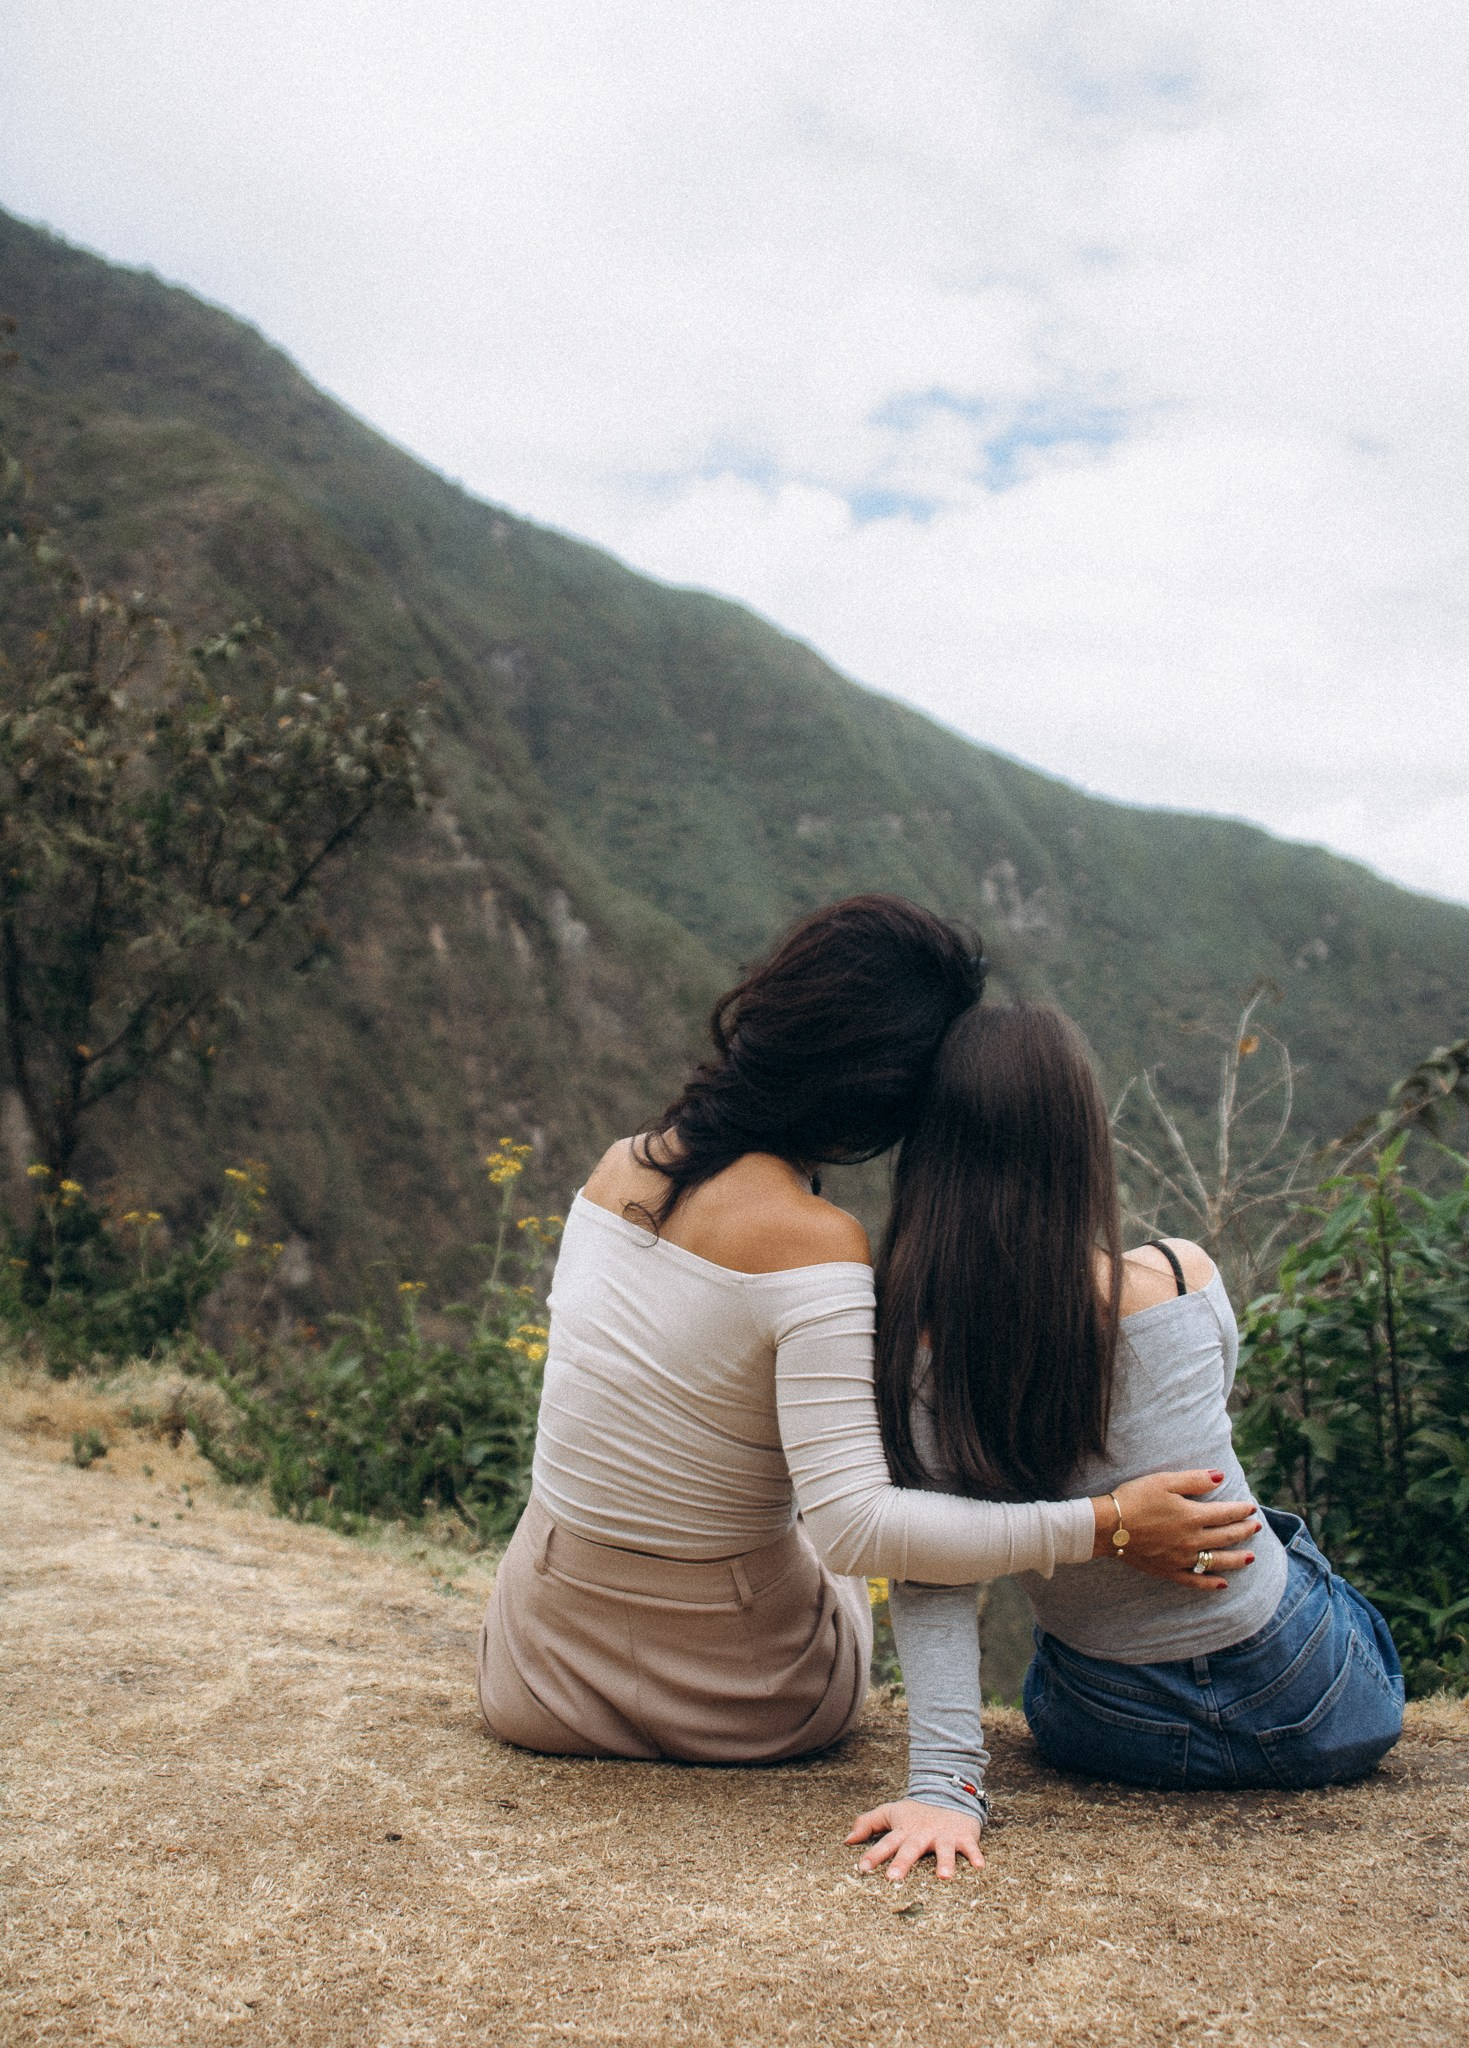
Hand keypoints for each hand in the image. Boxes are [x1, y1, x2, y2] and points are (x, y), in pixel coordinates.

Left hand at [845, 1800, 984, 1882]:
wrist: (947, 1792)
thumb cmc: (916, 1811)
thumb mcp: (891, 1813)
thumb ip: (867, 1824)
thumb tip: (846, 1840)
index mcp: (904, 1831)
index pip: (886, 1843)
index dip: (874, 1855)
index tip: (862, 1868)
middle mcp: (922, 1834)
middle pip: (911, 1849)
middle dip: (902, 1863)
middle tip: (894, 1879)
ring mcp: (943, 1835)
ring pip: (943, 1850)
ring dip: (944, 1863)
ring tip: (943, 1877)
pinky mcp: (963, 1836)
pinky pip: (970, 1847)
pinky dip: (975, 1855)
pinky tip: (979, 1867)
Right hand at [1091, 1470, 1260, 1589]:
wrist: (1108, 1526)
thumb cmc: (1134, 1498)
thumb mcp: (1164, 1481)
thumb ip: (1194, 1480)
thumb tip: (1221, 1476)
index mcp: (1192, 1516)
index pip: (1225, 1514)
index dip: (1241, 1511)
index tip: (1252, 1508)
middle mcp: (1192, 1540)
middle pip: (1225, 1537)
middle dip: (1243, 1532)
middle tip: (1256, 1528)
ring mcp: (1181, 1558)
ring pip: (1216, 1561)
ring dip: (1236, 1559)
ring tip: (1251, 1558)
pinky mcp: (1168, 1570)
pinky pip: (1194, 1580)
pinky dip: (1210, 1583)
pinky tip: (1222, 1584)